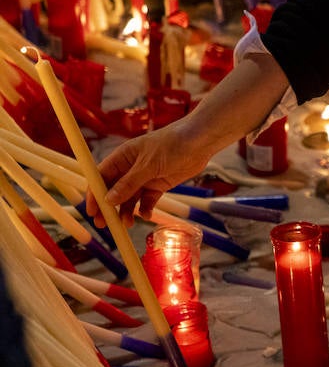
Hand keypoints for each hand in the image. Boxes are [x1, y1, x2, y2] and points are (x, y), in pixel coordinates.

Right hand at [88, 120, 212, 227]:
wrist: (199, 142)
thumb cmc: (171, 145)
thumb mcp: (147, 165)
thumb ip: (129, 183)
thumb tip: (109, 200)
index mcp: (122, 157)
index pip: (101, 177)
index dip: (94, 194)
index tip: (91, 211)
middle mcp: (130, 168)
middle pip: (114, 190)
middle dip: (108, 207)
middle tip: (104, 224)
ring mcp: (145, 177)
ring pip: (130, 198)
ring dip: (126, 211)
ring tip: (127, 224)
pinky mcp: (159, 184)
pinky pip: (148, 200)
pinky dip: (145, 208)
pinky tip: (146, 215)